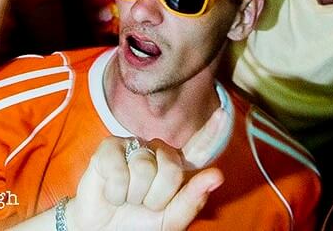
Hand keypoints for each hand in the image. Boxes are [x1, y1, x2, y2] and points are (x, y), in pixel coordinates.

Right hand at [65, 110, 228, 230]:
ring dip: (135, 196)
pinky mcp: (109, 149)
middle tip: (145, 205)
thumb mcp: (170, 221)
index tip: (223, 113)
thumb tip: (217, 175)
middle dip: (158, 196)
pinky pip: (120, 171)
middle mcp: (157, 152)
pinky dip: (116, 192)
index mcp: (176, 168)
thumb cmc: (138, 224)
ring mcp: (133, 147)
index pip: (198, 149)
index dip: (211, 131)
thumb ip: (192, 199)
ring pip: (145, 169)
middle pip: (171, 168)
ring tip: (127, 199)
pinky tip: (112, 193)